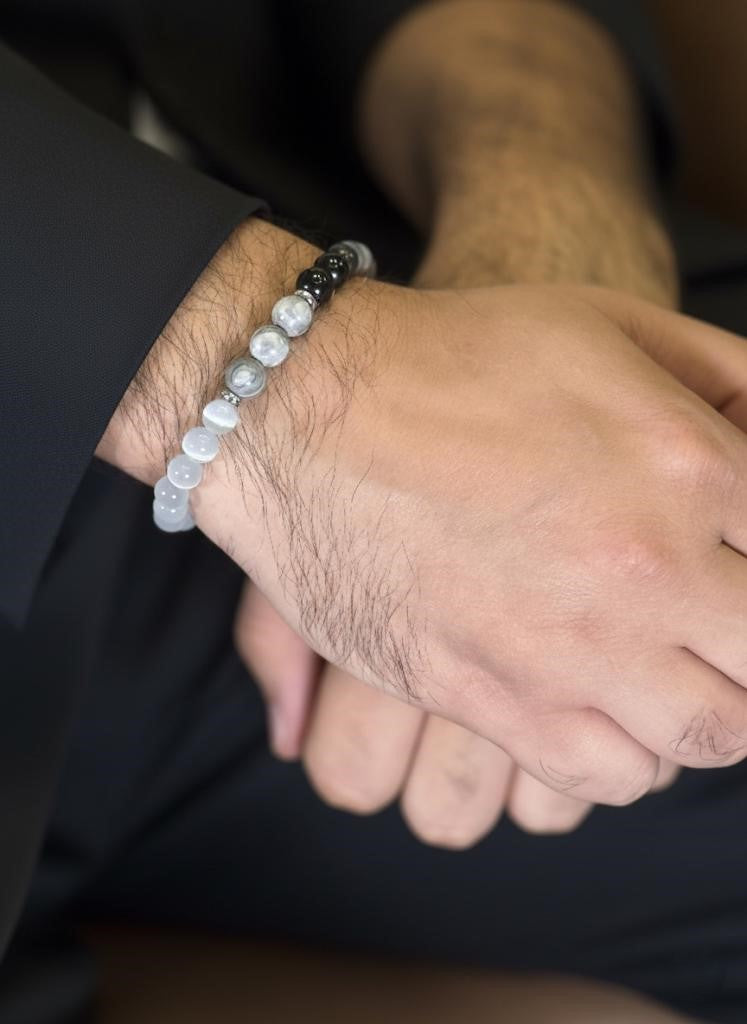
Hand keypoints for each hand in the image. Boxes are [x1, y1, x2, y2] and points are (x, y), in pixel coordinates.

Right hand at [195, 271, 746, 809]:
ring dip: (706, 703)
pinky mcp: (493, 701)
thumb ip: (724, 375)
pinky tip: (603, 708)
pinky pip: (609, 776)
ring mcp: (569, 648)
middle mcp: (644, 570)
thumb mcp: (608, 324)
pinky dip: (628, 754)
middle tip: (715, 621)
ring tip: (668, 667)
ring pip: (708, 734)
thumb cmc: (454, 357)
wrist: (305, 410)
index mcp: (688, 466)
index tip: (731, 561)